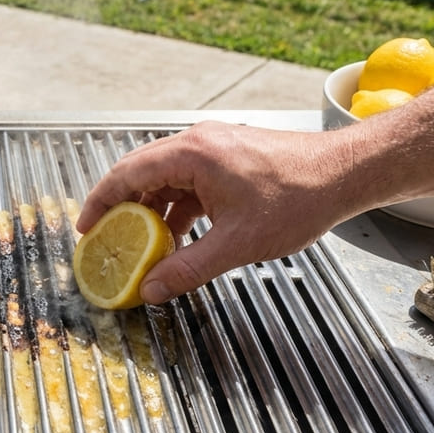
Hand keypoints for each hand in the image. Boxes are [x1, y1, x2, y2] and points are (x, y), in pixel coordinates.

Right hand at [76, 121, 350, 302]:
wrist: (346, 173)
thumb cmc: (300, 197)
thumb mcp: (237, 243)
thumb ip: (187, 268)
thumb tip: (151, 290)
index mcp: (192, 154)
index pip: (127, 174)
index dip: (100, 202)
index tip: (87, 228)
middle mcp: (198, 143)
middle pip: (140, 172)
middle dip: (120, 208)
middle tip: (106, 239)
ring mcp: (215, 147)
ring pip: (165, 177)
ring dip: (151, 210)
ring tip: (143, 245)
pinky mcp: (229, 157)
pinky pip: (188, 180)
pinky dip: (177, 206)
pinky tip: (180, 236)